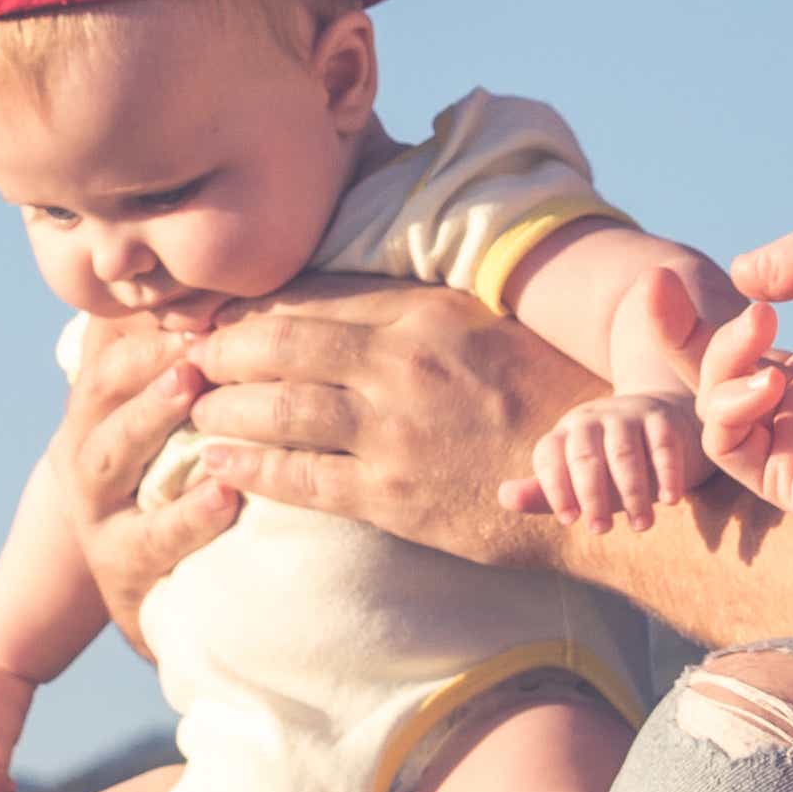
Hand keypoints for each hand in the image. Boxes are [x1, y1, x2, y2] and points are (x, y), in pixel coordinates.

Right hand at [58, 311, 236, 645]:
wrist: (138, 585)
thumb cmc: (161, 485)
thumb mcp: (154, 426)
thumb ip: (167, 366)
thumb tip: (208, 292)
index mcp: (94, 412)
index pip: (111, 355)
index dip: (149, 333)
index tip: (202, 312)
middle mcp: (84, 455)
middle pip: (100, 397)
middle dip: (143, 366)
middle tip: (193, 346)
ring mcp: (96, 512)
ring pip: (109, 460)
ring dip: (149, 421)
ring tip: (197, 399)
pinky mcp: (122, 569)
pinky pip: (152, 539)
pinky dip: (188, 516)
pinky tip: (226, 495)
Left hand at [180, 282, 600, 566]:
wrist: (607, 485)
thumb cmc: (554, 403)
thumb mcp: (491, 333)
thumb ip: (425, 316)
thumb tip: (363, 305)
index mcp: (429, 312)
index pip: (317, 296)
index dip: (257, 307)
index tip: (221, 314)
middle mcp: (404, 362)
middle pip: (281, 343)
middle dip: (221, 349)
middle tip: (184, 355)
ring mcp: (395, 430)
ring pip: (278, 408)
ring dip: (222, 407)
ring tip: (190, 407)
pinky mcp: (392, 495)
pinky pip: (300, 477)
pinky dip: (249, 466)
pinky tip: (215, 461)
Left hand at [506, 387, 707, 533]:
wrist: (662, 431)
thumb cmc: (610, 467)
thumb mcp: (575, 482)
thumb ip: (542, 493)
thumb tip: (504, 497)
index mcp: (563, 436)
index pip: (550, 457)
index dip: (556, 489)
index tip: (569, 520)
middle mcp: (591, 421)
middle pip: (585, 457)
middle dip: (592, 496)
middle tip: (600, 531)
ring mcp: (627, 416)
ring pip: (623, 454)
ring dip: (633, 492)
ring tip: (641, 526)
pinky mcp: (662, 420)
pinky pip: (662, 446)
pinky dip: (667, 473)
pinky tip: (670, 500)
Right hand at [692, 219, 792, 524]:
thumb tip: (745, 278)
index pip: (755, 344)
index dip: (708, 312)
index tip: (667, 277)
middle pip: (716, 374)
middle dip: (676, 332)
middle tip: (655, 285)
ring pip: (714, 400)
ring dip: (722, 354)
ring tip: (764, 325)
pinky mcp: (786, 479)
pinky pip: (723, 443)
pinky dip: (730, 404)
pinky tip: (771, 382)